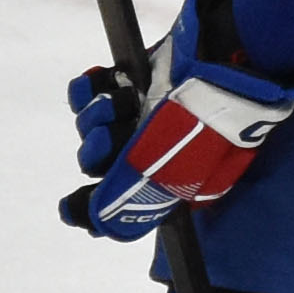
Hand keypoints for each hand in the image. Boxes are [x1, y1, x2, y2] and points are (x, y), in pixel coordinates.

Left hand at [62, 0, 293, 234]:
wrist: (224, 68)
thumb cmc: (204, 127)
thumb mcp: (171, 176)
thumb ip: (131, 199)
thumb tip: (95, 224)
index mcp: (162, 180)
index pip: (114, 203)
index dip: (88, 207)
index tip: (69, 207)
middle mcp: (148, 150)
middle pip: (96, 161)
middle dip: (96, 151)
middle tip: (111, 137)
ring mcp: (138, 114)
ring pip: (91, 125)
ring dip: (97, 115)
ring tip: (125, 102)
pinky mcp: (131, 81)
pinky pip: (88, 91)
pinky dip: (88, 90)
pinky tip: (101, 85)